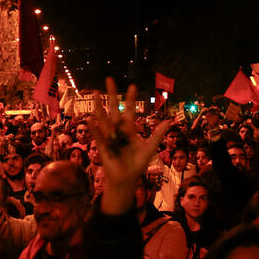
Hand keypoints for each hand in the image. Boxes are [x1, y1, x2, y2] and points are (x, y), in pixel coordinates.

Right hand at [91, 81, 170, 214]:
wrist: (126, 179)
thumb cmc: (137, 164)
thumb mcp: (149, 149)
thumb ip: (157, 135)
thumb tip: (169, 122)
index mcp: (129, 129)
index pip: (130, 110)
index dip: (130, 99)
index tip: (132, 86)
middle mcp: (117, 130)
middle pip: (114, 109)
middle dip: (112, 95)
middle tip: (109, 79)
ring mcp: (109, 137)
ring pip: (103, 119)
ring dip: (100, 106)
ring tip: (96, 93)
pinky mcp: (102, 147)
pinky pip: (98, 136)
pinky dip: (94, 128)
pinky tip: (89, 119)